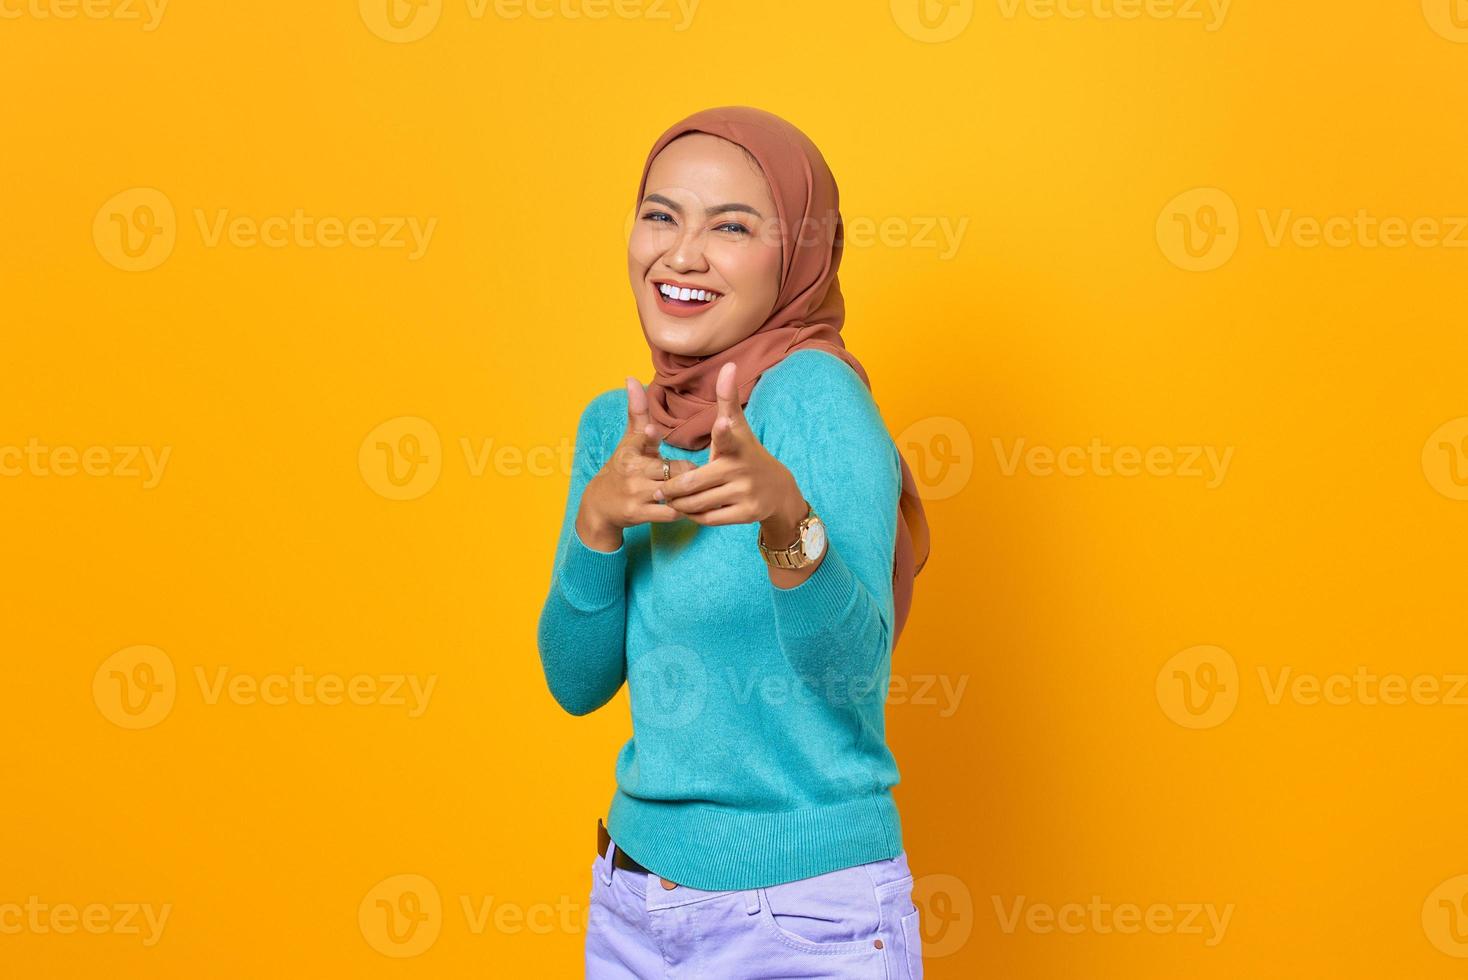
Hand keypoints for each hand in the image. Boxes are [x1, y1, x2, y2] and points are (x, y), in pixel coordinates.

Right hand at [576, 377, 696, 550]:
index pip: (640, 440)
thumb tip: (631, 377)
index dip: (647, 436)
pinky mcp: (638, 514)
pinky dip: (682, 510)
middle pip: (670, 469)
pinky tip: (693, 507)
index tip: (652, 430)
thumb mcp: (628, 440)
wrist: (600, 505)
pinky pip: (669, 513)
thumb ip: (636, 411)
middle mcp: (631, 471)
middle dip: (688, 471)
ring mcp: (635, 494)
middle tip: (706, 472)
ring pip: (672, 492)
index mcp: (630, 451)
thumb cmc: (623, 466)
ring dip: (689, 492)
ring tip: (706, 490)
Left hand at [657, 362, 806, 534]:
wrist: (777, 490)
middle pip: (693, 483)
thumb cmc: (746, 453)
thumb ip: (728, 399)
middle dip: (672, 489)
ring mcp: (745, 493)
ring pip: (698, 503)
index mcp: (736, 445)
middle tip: (658, 490)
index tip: (722, 423)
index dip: (724, 430)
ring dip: (680, 504)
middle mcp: (741, 469)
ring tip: (670, 500)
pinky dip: (695, 516)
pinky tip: (689, 510)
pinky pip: (709, 518)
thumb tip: (728, 365)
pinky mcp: (746, 514)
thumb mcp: (738, 427)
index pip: (729, 436)